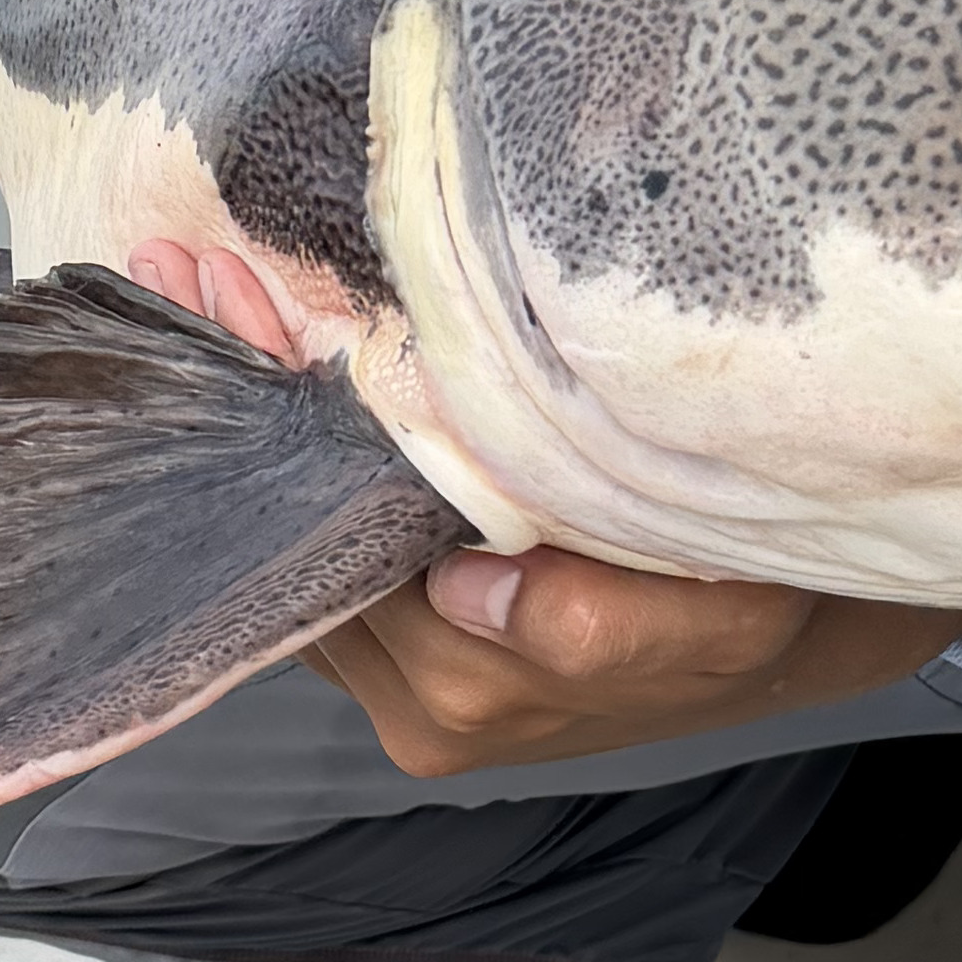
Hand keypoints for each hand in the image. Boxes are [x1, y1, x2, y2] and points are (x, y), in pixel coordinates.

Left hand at [98, 243, 961, 779]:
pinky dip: (292, 432)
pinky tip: (253, 331)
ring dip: (253, 404)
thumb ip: (619, 620)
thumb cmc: (759, 599)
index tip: (221, 310)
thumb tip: (485, 599)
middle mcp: (414, 694)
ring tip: (195, 277)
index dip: (280, 428)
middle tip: (178, 267)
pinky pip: (329, 526)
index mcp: (474, 689)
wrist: (782, 626)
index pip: (338, 552)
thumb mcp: (730, 607)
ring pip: (299, 527)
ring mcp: (403, 664)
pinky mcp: (407, 625)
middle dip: (242, 398)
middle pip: (296, 536)